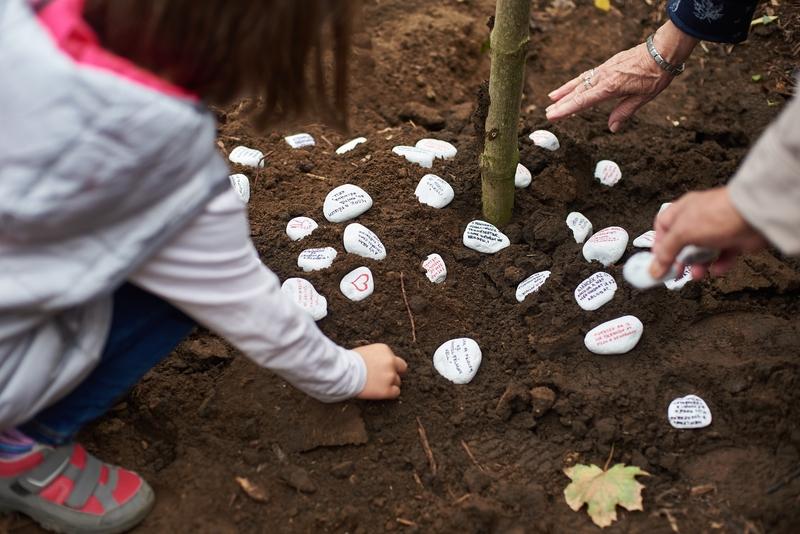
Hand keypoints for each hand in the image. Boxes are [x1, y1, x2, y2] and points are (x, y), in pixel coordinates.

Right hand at [354, 344, 407, 399]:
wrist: (344, 372)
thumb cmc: (349, 362)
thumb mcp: (364, 352)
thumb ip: (375, 357)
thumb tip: (376, 363)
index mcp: (385, 350)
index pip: (393, 358)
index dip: (387, 365)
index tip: (379, 369)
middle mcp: (391, 361)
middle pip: (401, 368)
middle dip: (395, 372)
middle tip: (385, 378)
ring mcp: (390, 376)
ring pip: (397, 381)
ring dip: (390, 384)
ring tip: (377, 385)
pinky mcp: (387, 389)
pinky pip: (396, 392)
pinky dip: (390, 393)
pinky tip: (381, 392)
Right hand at [546, 21, 696, 131]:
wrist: (662, 51)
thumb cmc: (655, 75)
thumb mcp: (643, 97)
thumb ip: (625, 112)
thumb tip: (612, 128)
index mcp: (610, 87)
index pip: (583, 100)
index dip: (566, 109)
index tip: (553, 115)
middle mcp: (603, 77)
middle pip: (577, 92)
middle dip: (561, 103)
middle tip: (547, 113)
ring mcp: (604, 70)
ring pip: (580, 82)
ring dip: (565, 91)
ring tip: (551, 99)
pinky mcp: (607, 65)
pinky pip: (587, 75)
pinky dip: (576, 82)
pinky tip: (571, 86)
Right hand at [651, 187, 766, 278]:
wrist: (753, 216)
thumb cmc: (716, 215)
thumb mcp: (682, 233)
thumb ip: (666, 253)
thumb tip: (654, 269)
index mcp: (682, 211)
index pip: (663, 227)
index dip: (659, 244)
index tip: (657, 261)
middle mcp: (698, 218)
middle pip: (682, 243)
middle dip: (678, 259)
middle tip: (676, 272)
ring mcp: (716, 229)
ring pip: (702, 252)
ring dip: (698, 265)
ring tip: (697, 274)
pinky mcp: (733, 240)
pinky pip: (722, 256)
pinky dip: (719, 265)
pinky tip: (717, 269)